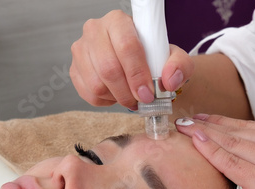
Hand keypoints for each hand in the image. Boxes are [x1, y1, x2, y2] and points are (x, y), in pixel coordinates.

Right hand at [70, 10, 192, 109]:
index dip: (138, 74)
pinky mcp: (75, 70)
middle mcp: (94, 30)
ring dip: (118, 97)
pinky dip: (106, 101)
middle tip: (141, 100)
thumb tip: (169, 81)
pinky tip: (117, 94)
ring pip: (97, 84)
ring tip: (131, 96)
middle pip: (108, 68)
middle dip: (128, 91)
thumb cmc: (153, 57)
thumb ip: (179, 66)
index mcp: (118, 21)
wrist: (138, 63)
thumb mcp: (174, 58)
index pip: (126, 46)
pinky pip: (89, 94)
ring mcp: (81, 50)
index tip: (148, 93)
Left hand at [176, 114, 254, 188]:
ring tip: (183, 128)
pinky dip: (210, 152)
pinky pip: (230, 163)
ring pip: (231, 144)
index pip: (249, 126)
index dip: (221, 121)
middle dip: (207, 124)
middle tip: (184, 119)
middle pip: (238, 132)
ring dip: (203, 134)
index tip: (201, 119)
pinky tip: (195, 143)